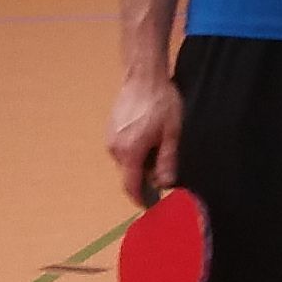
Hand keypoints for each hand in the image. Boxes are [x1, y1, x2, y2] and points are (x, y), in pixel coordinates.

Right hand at [105, 76, 179, 206]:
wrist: (144, 76)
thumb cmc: (161, 103)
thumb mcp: (172, 134)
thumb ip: (167, 161)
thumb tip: (165, 184)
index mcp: (130, 153)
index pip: (131, 186)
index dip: (140, 199)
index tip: (151, 205)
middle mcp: (115, 148)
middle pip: (128, 174)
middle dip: (144, 177)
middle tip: (164, 168)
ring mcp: (110, 138)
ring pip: (125, 161)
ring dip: (139, 162)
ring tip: (158, 145)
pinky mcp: (110, 129)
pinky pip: (122, 148)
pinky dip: (134, 150)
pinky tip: (148, 136)